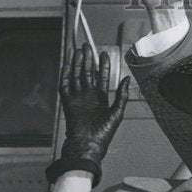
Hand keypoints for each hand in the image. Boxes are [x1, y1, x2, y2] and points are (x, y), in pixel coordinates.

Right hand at [57, 44, 128, 171]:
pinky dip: (65, 74)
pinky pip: (65, 84)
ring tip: (79, 50)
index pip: (101, 77)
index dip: (103, 65)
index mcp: (101, 98)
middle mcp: (88, 96)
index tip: (104, 53)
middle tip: (88, 45)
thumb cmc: (103, 134)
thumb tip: (126, 78)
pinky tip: (68, 63)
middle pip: (87, 73)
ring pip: (76, 76)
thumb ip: (121, 96)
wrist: (87, 146)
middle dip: (88, 59)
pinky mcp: (67, 102)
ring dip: (77, 63)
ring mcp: (77, 98)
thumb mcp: (117, 113)